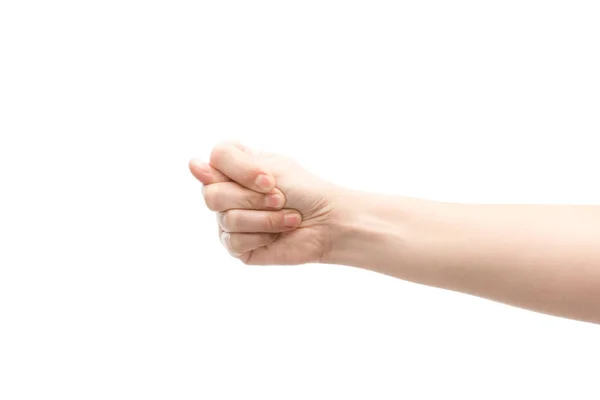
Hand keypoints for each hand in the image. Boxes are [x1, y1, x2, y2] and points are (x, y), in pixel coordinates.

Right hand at [189, 142, 341, 264]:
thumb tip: (192, 166)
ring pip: (226, 219)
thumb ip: (230, 166)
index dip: (241, 171)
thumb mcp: (270, 168)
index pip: (216, 158)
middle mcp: (226, 193)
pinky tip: (277, 236)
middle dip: (253, 199)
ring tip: (288, 218)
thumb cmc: (304, 191)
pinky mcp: (237, 247)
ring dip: (265, 219)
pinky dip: (262, 236)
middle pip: (212, 195)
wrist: (328, 223)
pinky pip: (234, 242)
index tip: (270, 180)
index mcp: (234, 168)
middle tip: (281, 200)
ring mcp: (229, 221)